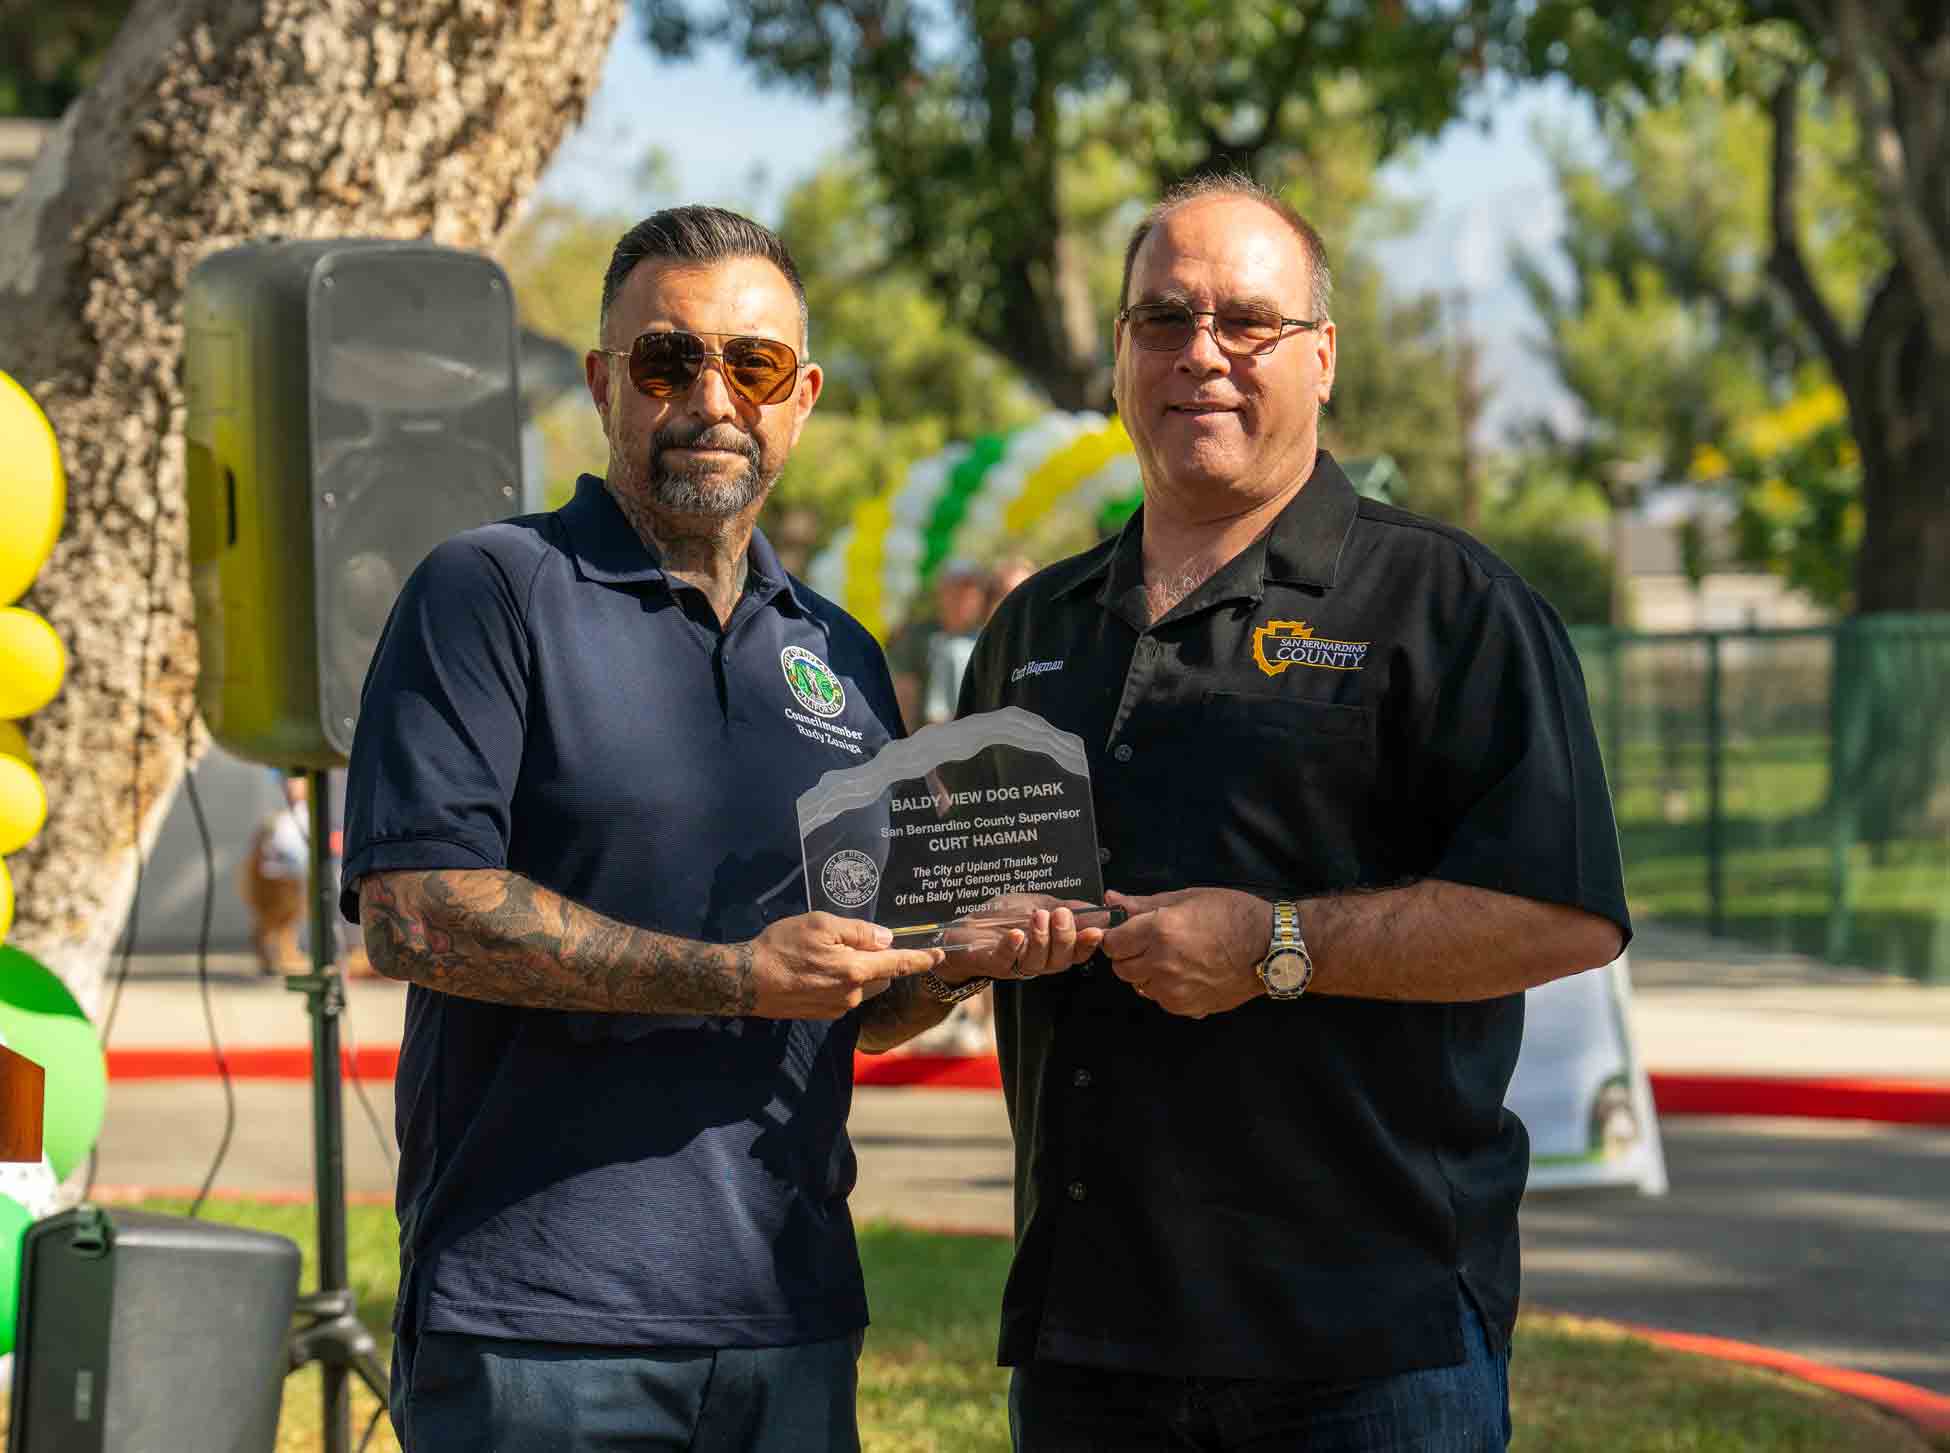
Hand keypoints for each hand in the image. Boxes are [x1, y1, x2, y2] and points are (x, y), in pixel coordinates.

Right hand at [750, 912, 942, 1019]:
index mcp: (855, 970)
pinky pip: (844, 995)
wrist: (745, 981)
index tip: (940, 955)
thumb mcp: (820, 925)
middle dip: (875, 959)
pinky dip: (839, 982)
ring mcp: (838, 1008)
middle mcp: (852, 994)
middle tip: (845, 942)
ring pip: (862, 985)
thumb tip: (886, 939)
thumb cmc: (781, 947)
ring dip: (855, 971)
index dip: (922, 959)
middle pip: (881, 974)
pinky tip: (813, 970)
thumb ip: (858, 931)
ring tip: (822, 955)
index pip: (899, 964)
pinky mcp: (824, 1014)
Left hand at [939, 894, 1108, 985]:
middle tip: (1061, 915)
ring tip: (1039, 916)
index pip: (1077, 952)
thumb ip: (1067, 907)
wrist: (963, 929)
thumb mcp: (1038, 904)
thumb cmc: (1001, 919)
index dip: (1089, 945)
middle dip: (1065, 937)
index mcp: (1052, 948)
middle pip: (1060, 960)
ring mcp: (1015, 965)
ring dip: (1041, 939)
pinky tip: (1016, 934)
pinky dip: (1012, 948)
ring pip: (1036, 962)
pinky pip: (1005, 961)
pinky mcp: (992, 964)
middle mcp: (1037, 961)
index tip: (1096, 930)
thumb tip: (1098, 910)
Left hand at [1100, 888, 1270, 1018]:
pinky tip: (1186, 973)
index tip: (1127, 933)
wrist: (1270, 948)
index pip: (1112, 942)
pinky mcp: (1186, 1007)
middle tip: (1150, 943)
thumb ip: (1143, 903)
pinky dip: (1165, 988)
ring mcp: (1174, 989)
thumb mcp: (1188, 898)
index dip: (1117, 936)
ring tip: (1173, 958)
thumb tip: (1112, 900)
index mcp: (1160, 931)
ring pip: (1138, 985)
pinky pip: (1160, 999)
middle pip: (1120, 967)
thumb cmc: (1235, 917)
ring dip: (1147, 973)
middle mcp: (1162, 963)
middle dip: (1129, 955)